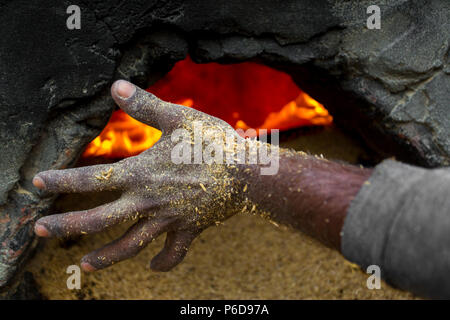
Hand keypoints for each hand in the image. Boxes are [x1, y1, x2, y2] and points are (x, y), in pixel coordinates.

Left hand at [33, 80, 255, 271]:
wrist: (248, 173)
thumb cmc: (214, 143)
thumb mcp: (178, 118)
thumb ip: (145, 105)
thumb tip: (116, 86)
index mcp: (141, 173)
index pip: (91, 178)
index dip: (61, 181)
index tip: (38, 185)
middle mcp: (148, 201)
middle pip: (99, 220)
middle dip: (66, 226)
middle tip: (39, 231)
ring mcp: (167, 219)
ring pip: (130, 245)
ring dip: (106, 256)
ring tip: (86, 264)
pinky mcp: (188, 229)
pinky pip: (173, 253)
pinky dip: (162, 264)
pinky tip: (152, 268)